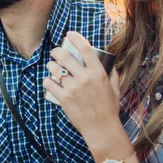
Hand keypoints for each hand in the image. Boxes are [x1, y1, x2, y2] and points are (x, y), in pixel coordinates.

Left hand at [43, 31, 121, 153]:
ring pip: (55, 69)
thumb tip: (111, 65)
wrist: (101, 128)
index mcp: (98, 73)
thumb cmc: (109, 109)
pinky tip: (49, 81)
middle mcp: (85, 77)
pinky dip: (47, 81)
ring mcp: (73, 87)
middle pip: (65, 56)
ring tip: (51, 66)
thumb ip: (112, 75)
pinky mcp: (64, 98)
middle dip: (57, 51)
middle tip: (55, 52)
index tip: (70, 34)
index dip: (76, 38)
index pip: (85, 49)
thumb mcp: (115, 89)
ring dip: (51, 65)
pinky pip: (49, 84)